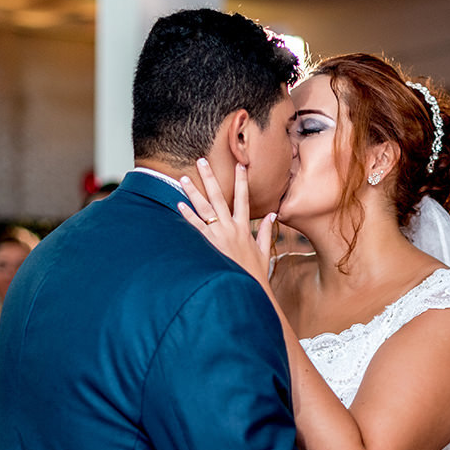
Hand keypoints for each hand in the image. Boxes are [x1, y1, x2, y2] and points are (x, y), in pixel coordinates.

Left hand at [177, 159, 276, 284]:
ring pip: (204, 209)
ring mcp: (219, 236)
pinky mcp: (210, 246)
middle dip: (210, 178)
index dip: (241, 182)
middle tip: (201, 161)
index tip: (239, 166)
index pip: (244, 199)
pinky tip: (179, 205)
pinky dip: (188, 216)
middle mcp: (231, 228)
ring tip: (183, 178)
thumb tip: (271, 215)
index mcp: (245, 229)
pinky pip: (196, 228)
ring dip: (193, 192)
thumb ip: (266, 232)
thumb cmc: (255, 274)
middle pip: (219, 197)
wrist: (248, 289)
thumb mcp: (265, 251)